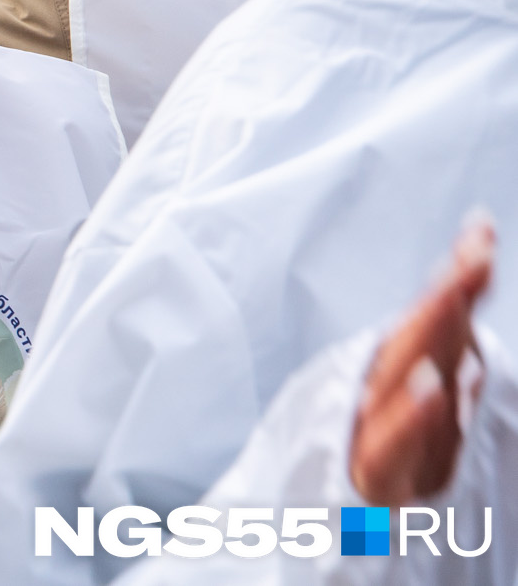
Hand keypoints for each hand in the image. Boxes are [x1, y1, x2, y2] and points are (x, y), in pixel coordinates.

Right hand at [352, 215, 493, 504]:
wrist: (294, 544)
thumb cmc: (360, 484)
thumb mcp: (406, 434)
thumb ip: (432, 395)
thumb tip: (469, 358)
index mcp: (387, 387)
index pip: (428, 321)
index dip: (456, 277)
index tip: (479, 228)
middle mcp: (376, 403)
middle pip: (417, 339)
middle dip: (449, 291)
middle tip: (479, 246)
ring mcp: (370, 438)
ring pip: (402, 377)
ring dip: (432, 330)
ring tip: (458, 285)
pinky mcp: (371, 483)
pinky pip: (391, 448)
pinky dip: (412, 418)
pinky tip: (432, 387)